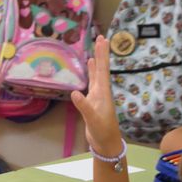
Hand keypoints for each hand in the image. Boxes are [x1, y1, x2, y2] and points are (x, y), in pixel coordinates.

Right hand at [70, 34, 121, 153]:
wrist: (106, 143)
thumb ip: (84, 107)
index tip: (103, 40)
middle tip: (101, 38)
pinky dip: (91, 75)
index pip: (103, 70)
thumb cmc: (102, 132)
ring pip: (97, 75)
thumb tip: (75, 93)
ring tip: (95, 51)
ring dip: (96, 63)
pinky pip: (92, 83)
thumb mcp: (93, 120)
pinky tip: (90, 69)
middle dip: (101, 54)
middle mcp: (102, 92)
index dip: (102, 55)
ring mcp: (98, 96)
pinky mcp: (93, 102)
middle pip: (101, 69)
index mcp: (103, 93)